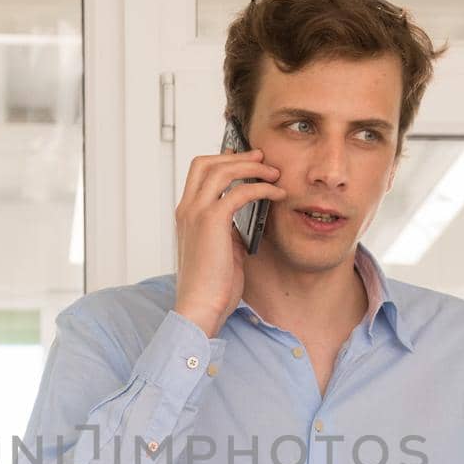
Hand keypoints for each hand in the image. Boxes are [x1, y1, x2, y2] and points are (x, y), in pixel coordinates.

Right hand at [173, 148, 285, 337]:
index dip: (222, 161)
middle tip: (262, 159)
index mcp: (186, 215)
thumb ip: (228, 230)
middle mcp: (187, 209)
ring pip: (222, 170)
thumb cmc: (212, 287)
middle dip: (237, 156)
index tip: (245, 162)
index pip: (198, 173)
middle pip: (206, 162)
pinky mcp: (212, 221)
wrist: (201, 307)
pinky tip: (277, 195)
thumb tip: (246, 217)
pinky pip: (240, 191)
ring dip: (252, 167)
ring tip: (274, 174)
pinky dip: (261, 188)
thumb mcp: (221, 250)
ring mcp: (197, 212)